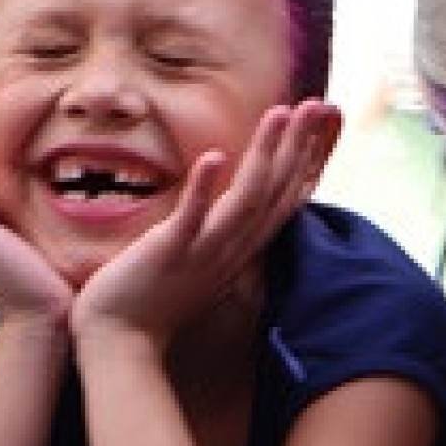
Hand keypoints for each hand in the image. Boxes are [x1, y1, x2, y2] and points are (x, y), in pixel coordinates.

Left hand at [72, 102, 340, 349]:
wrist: (119, 342)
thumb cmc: (155, 299)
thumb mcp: (202, 260)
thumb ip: (221, 232)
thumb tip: (235, 206)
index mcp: (241, 247)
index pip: (286, 199)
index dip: (309, 159)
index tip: (325, 121)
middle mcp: (232, 248)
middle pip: (277, 191)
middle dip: (300, 145)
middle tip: (318, 103)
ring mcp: (203, 251)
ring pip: (246, 199)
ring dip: (266, 154)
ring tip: (280, 113)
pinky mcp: (168, 254)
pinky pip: (191, 219)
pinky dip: (204, 189)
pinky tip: (214, 157)